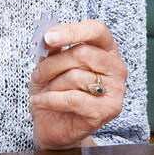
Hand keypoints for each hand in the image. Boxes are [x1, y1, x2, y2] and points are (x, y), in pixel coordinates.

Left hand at [29, 19, 127, 148]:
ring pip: (76, 76)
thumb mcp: (50, 65)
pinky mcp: (107, 110)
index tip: (48, 37)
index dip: (72, 31)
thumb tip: (48, 37)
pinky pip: (73, 99)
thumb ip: (53, 49)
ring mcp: (116, 89)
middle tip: (37, 74)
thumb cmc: (55, 91)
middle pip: (82, 53)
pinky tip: (41, 101)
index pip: (96, 30)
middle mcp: (116, 67)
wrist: (54, 125)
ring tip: (44, 91)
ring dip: (52, 84)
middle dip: (52, 64)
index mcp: (106, 49)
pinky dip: (51, 100)